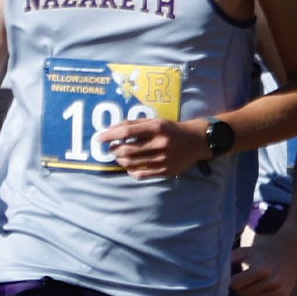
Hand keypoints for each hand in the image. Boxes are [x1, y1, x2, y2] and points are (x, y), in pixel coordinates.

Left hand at [97, 116, 212, 178]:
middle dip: (114, 150)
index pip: (126, 132)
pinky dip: (131, 170)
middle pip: (126, 150)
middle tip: (111, 148)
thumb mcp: (156, 121)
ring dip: (120, 160)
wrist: (197, 142)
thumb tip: (111, 129)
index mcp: (156, 128)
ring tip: (119, 157)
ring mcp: (162, 159)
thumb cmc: (172, 129)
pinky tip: (129, 166)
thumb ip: (134, 124)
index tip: (99, 138)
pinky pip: (141, 174)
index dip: (109, 135)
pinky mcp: (165, 171)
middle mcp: (159, 143)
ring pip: (131, 163)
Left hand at [230, 219, 296, 295]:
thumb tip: (213, 268)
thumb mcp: (247, 251)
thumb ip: (230, 258)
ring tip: (254, 287)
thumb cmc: (265, 252)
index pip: (235, 285)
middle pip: (243, 294)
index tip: (236, 278)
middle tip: (246, 282)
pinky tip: (260, 295)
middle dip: (241, 289)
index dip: (233, 281)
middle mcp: (270, 282)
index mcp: (260, 269)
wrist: (290, 254)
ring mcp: (278, 291)